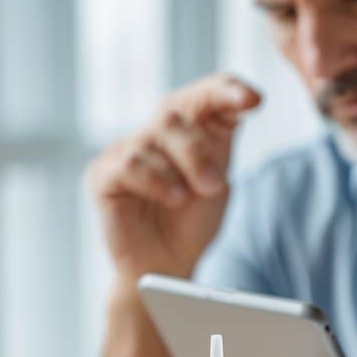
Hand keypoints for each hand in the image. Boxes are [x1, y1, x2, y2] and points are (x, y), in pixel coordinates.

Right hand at [87, 74, 260, 281]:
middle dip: (200, 150)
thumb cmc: (191, 224)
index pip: (205, 94)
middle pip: (177, 113)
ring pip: (154, 136)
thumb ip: (221, 145)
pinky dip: (156, 181)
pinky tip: (171, 199)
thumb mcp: (217, 181)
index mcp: (189, 128)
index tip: (253, 101)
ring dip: (179, 169)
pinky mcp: (103, 173)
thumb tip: (236, 107)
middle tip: (214, 186)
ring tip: (186, 200)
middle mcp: (156, 132)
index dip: (227, 89)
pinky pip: (130, 163)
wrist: (168, 266)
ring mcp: (126, 149)